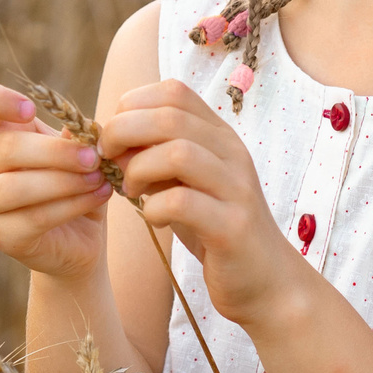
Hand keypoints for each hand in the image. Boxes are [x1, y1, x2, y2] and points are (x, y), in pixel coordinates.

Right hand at [0, 83, 114, 283]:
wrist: (82, 235)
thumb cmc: (76, 179)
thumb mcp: (81, 148)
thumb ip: (77, 132)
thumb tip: (79, 126)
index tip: (30, 110)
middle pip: (6, 148)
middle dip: (56, 152)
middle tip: (93, 157)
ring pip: (15, 187)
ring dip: (64, 180)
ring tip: (99, 178)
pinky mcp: (1, 234)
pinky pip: (35, 217)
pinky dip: (72, 204)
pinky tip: (98, 195)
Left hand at [96, 79, 305, 330]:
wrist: (265, 280)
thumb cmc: (215, 228)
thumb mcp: (184, 183)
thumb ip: (156, 157)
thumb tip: (110, 138)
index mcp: (219, 136)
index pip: (173, 92)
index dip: (132, 106)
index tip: (114, 136)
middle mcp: (232, 154)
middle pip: (170, 117)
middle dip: (124, 133)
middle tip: (107, 160)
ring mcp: (236, 188)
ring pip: (178, 153)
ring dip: (138, 169)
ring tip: (130, 190)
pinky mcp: (232, 227)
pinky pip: (183, 202)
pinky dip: (154, 208)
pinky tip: (154, 219)